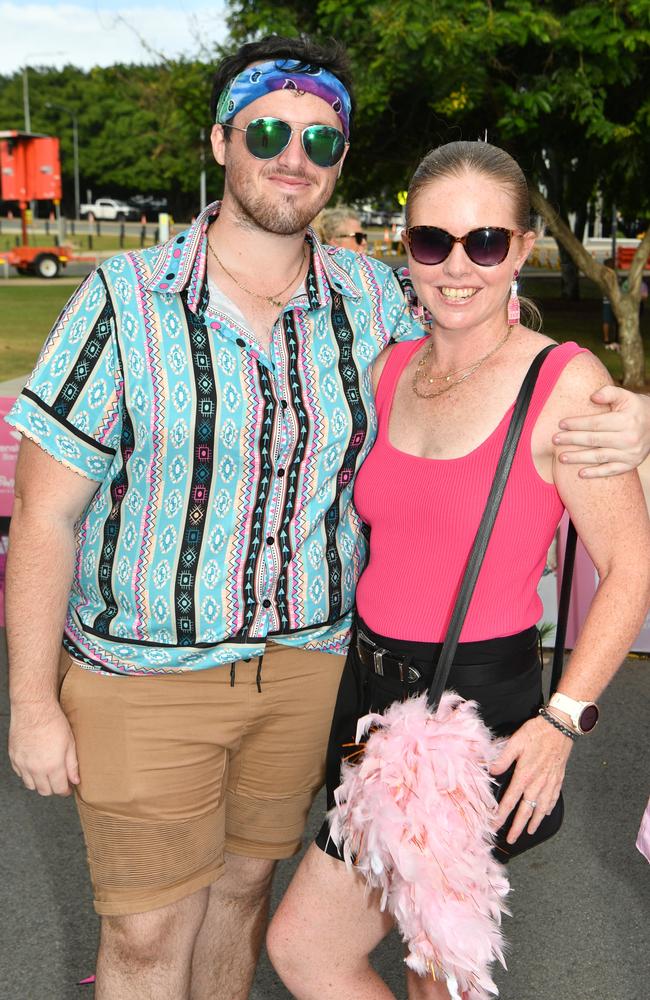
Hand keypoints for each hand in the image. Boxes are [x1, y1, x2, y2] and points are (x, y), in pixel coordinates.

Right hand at [9, 702, 79, 795]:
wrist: (34, 709)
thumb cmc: (53, 723)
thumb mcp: (70, 743)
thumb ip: (72, 765)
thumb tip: (75, 780)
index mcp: (52, 766)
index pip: (59, 789)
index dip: (65, 790)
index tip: (68, 788)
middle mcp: (36, 769)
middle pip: (44, 791)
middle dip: (53, 789)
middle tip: (58, 781)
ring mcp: (23, 764)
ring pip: (30, 785)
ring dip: (39, 783)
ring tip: (47, 774)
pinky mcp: (14, 758)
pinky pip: (20, 774)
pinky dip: (27, 774)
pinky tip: (34, 766)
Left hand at [490, 716, 572, 843]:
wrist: (560, 727)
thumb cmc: (537, 732)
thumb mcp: (515, 741)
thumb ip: (503, 758)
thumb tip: (490, 770)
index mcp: (524, 775)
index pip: (510, 801)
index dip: (501, 815)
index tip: (495, 826)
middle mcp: (537, 783)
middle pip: (525, 810)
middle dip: (517, 827)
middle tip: (511, 840)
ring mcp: (549, 782)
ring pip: (541, 808)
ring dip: (534, 822)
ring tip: (528, 832)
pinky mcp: (558, 779)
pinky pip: (553, 798)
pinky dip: (548, 808)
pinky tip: (545, 813)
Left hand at [553, 385, 649, 476]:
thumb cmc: (636, 409)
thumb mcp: (626, 396)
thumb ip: (609, 393)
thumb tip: (592, 396)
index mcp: (626, 421)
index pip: (596, 423)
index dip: (577, 424)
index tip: (561, 424)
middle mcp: (629, 438)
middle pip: (594, 440)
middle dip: (572, 440)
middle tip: (555, 440)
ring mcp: (630, 454)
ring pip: (599, 456)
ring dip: (578, 458)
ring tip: (561, 457)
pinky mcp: (631, 464)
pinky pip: (611, 471)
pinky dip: (596, 473)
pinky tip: (580, 474)